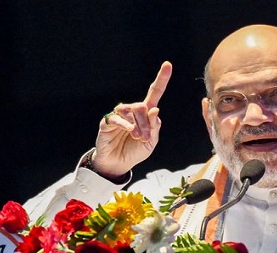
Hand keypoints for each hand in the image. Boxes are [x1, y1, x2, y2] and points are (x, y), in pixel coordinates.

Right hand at [92, 61, 172, 176]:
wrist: (118, 163)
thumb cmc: (135, 151)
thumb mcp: (150, 142)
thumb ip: (154, 128)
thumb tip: (155, 110)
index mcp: (145, 113)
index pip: (154, 93)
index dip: (162, 79)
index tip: (168, 64)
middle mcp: (132, 110)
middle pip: (143, 106)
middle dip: (147, 123)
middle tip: (144, 137)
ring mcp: (119, 114)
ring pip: (133, 110)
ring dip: (138, 126)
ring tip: (137, 137)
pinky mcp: (108, 121)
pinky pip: (117, 117)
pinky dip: (125, 124)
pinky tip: (129, 130)